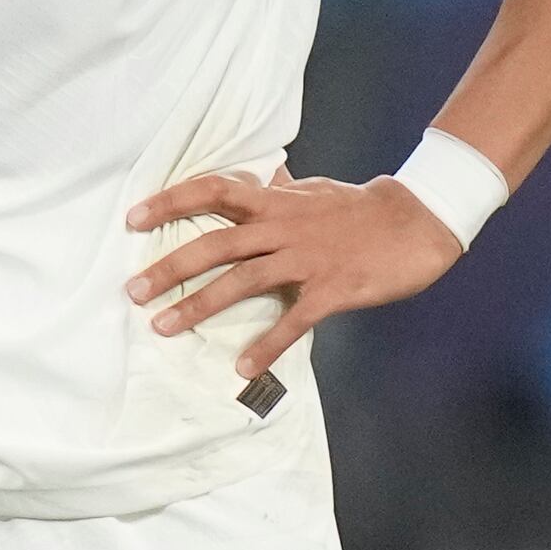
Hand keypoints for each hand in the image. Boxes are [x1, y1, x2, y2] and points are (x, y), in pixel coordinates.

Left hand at [123, 169, 464, 386]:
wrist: (417, 220)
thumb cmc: (362, 207)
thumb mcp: (314, 191)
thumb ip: (281, 193)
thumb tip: (261, 181)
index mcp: (276, 202)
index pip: (213, 191)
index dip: (171, 201)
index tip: (134, 218)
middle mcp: (282, 228)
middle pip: (216, 244)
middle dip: (170, 267)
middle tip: (133, 290)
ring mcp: (306, 259)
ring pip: (243, 281)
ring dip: (200, 306)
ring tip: (165, 328)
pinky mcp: (332, 289)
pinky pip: (293, 320)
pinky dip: (267, 345)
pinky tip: (243, 367)